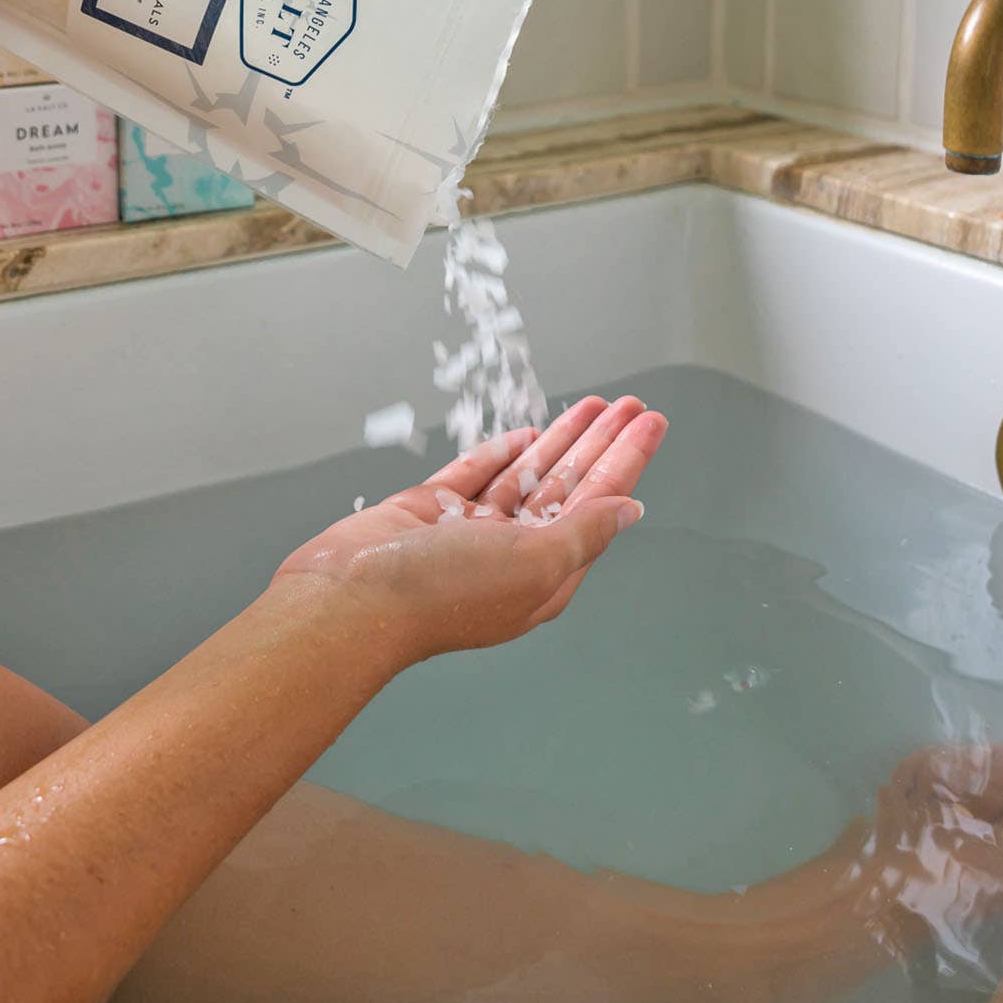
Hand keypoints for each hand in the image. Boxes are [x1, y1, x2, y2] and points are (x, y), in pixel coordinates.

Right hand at [275, 395, 664, 663]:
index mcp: (544, 575)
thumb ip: (584, 531)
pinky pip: (476, 474)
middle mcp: (511, 554)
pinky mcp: (429, 511)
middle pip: (570, 486)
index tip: (650, 422)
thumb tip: (628, 509)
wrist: (351, 597)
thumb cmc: (441, 592)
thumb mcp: (534, 563)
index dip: (627, 460)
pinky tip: (527, 433)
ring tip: (592, 404)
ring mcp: (468, 532)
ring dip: (561, 438)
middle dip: (602, 443)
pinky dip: (502, 452)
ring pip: (527, 475)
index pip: (599, 504)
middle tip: (630, 405)